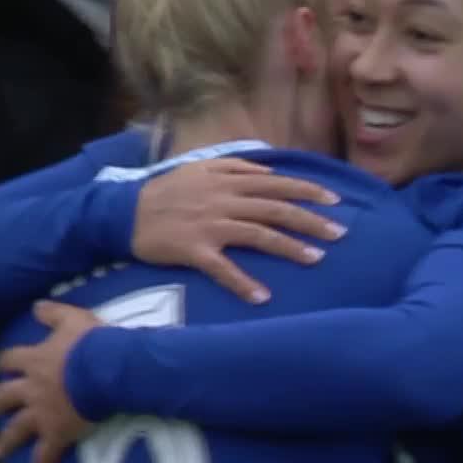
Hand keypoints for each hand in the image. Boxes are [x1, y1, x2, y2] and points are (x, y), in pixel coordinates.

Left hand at [0, 302, 103, 462]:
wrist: (108, 369)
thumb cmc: (94, 343)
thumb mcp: (73, 318)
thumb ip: (52, 313)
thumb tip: (35, 305)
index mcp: (34, 361)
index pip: (10, 360)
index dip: (6, 362)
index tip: (5, 365)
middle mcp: (31, 389)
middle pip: (5, 396)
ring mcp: (41, 414)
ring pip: (15, 430)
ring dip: (5, 442)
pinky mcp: (57, 435)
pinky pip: (44, 462)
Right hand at [133, 157, 346, 303]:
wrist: (122, 213)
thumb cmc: (166, 190)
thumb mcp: (200, 166)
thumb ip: (236, 165)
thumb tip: (270, 171)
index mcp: (227, 180)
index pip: (277, 184)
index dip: (308, 191)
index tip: (336, 201)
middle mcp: (223, 200)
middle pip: (275, 209)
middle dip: (311, 221)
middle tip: (340, 233)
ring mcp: (209, 226)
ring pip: (258, 235)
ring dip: (289, 248)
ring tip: (316, 259)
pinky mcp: (194, 251)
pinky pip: (222, 269)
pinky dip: (242, 283)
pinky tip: (262, 297)